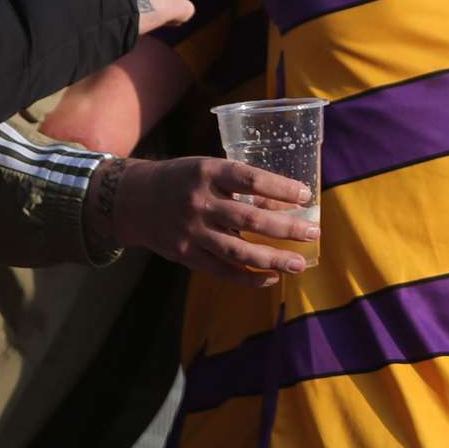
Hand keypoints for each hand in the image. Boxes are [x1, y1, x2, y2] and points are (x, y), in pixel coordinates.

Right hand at [88, 157, 317, 285]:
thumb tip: (285, 203)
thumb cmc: (184, 180)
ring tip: (300, 263)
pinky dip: (247, 277)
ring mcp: (191, 230)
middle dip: (286, 228)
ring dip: (273, 259)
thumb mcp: (209, 170)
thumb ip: (242, 186)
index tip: (305, 195)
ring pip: (238, 250)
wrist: (134, 199)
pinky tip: (270, 277)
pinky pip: (221, 270)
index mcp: (208, 172)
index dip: (280, 188)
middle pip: (250, 218)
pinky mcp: (185, 254)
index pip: (251, 179)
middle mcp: (199, 202)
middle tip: (314, 232)